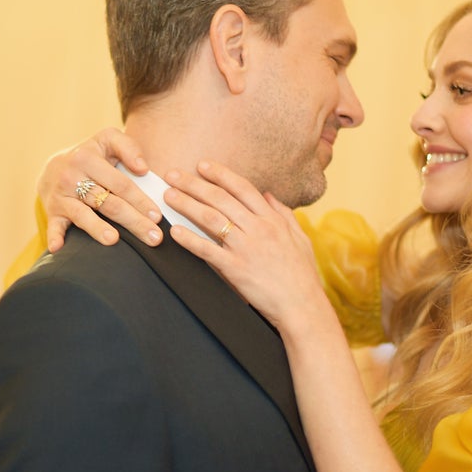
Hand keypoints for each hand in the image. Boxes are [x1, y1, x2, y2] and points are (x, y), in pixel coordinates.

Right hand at [36, 128, 163, 249]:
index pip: (120, 184)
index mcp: (88, 158)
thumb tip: (142, 168)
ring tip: (113, 240)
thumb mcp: (107, 140)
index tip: (157, 216)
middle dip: (132, 221)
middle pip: (107, 203)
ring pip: (83, 215)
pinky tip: (58, 248)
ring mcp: (61, 196)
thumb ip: (128, 147)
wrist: (54, 167)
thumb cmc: (91, 155)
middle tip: (153, 238)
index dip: (140, 200)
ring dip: (98, 229)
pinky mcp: (52, 211)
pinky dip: (54, 236)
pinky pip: (53, 225)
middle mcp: (72, 177)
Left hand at [163, 161, 326, 330]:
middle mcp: (258, 229)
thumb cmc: (302, 275)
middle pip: (221, 199)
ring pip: (211, 219)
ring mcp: (246, 248)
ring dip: (187, 204)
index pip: (243, 188)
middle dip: (194, 184)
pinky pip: (207, 250)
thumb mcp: (300, 238)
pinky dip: (189, 239)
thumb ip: (284, 214)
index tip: (202, 165)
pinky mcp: (235, 269)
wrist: (302, 306)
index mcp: (273, 220)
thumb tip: (268, 196)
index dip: (221, 174)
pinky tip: (174, 231)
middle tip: (173, 175)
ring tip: (169, 196)